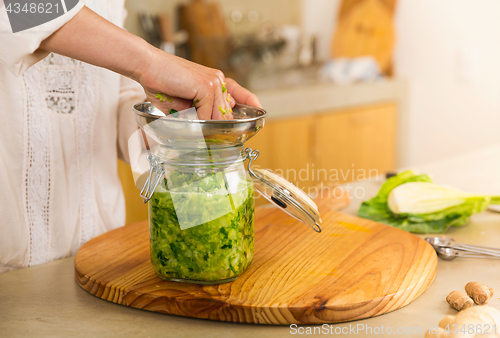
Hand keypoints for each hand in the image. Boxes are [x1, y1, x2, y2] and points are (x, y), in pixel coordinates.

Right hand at [38, 6, 260, 118]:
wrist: (147, 67)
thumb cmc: (162, 84)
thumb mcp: (185, 103)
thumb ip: (199, 113)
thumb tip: (209, 128)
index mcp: (216, 82)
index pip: (241, 94)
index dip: (251, 104)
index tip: (260, 117)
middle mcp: (219, 81)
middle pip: (226, 114)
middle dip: (215, 126)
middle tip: (196, 127)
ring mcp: (215, 83)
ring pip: (217, 117)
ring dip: (202, 122)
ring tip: (181, 111)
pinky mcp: (207, 87)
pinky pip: (207, 115)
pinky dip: (195, 118)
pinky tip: (181, 107)